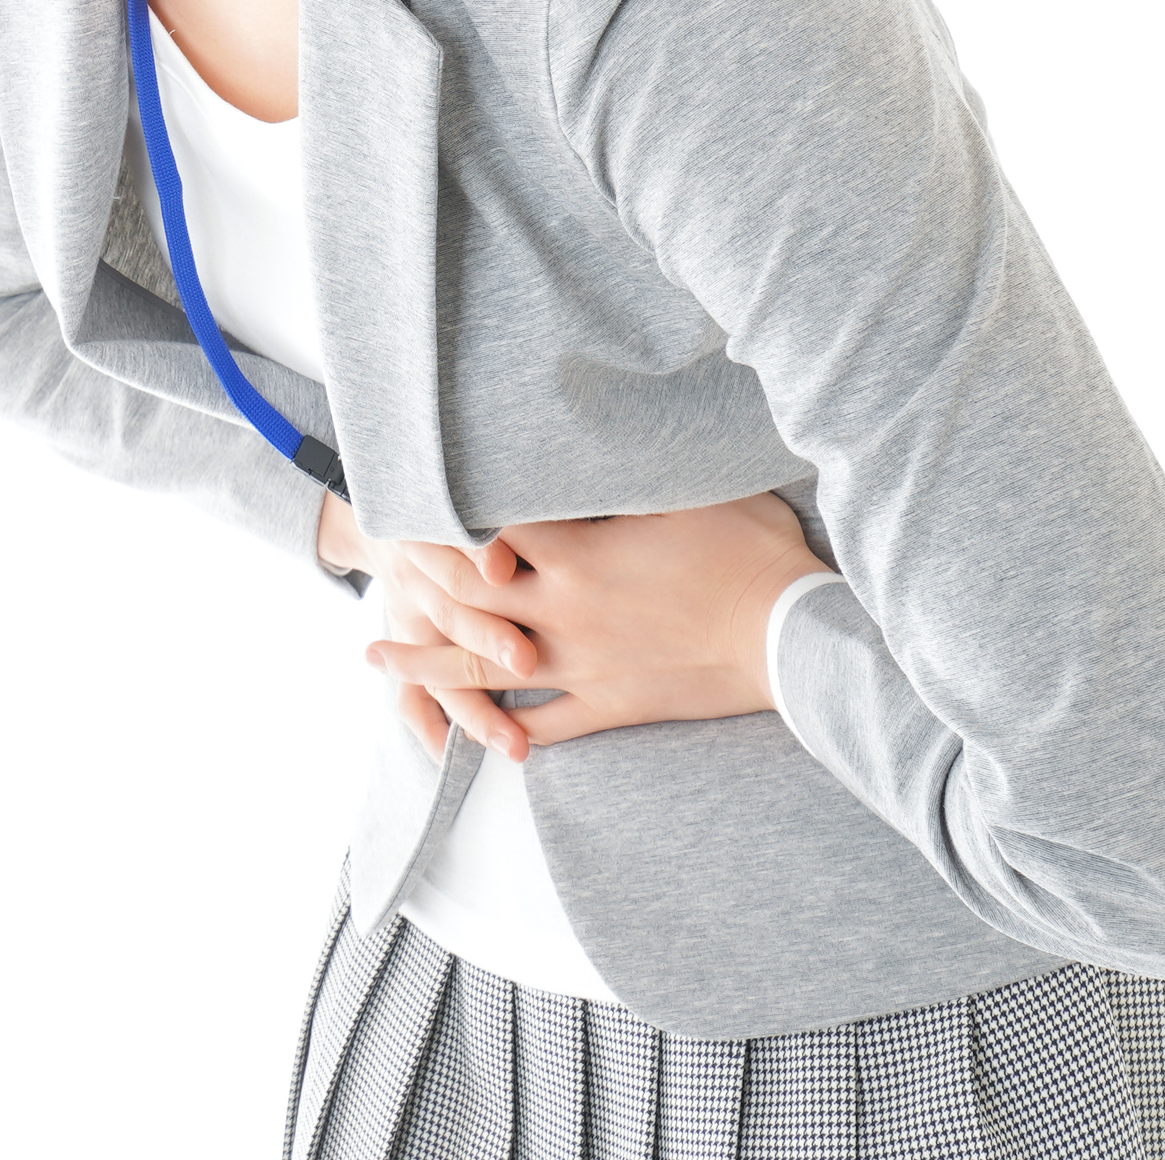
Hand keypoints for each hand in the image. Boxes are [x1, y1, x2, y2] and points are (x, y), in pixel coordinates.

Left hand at [362, 493, 826, 763]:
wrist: (790, 637)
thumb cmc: (750, 551)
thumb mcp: (684, 490)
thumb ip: (626, 471)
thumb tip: (592, 432)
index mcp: (575, 553)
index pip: (487, 525)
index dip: (443, 510)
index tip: (408, 492)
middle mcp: (561, 612)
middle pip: (466, 595)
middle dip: (417, 580)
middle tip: (377, 568)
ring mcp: (580, 665)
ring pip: (481, 669)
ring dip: (423, 663)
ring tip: (375, 659)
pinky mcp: (608, 705)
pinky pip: (542, 724)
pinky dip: (502, 729)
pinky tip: (472, 732)